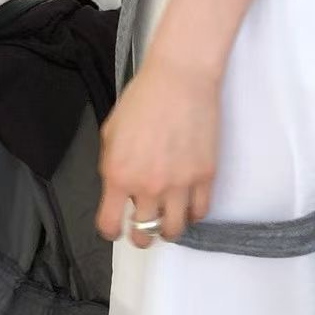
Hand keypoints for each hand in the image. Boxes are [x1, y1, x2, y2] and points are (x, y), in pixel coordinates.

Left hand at [97, 52, 219, 247]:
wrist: (180, 79)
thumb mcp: (111, 133)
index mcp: (119, 175)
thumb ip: (112, 167)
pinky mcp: (205, 176)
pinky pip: (199, 212)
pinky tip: (187, 205)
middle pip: (144, 234)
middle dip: (140, 236)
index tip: (115, 226)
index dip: (111, 230)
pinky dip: (192, 214)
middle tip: (142, 229)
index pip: (110, 225)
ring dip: (168, 230)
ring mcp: (179, 184)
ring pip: (174, 230)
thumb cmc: (143, 100)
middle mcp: (148, 186)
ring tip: (167, 221)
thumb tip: (118, 189)